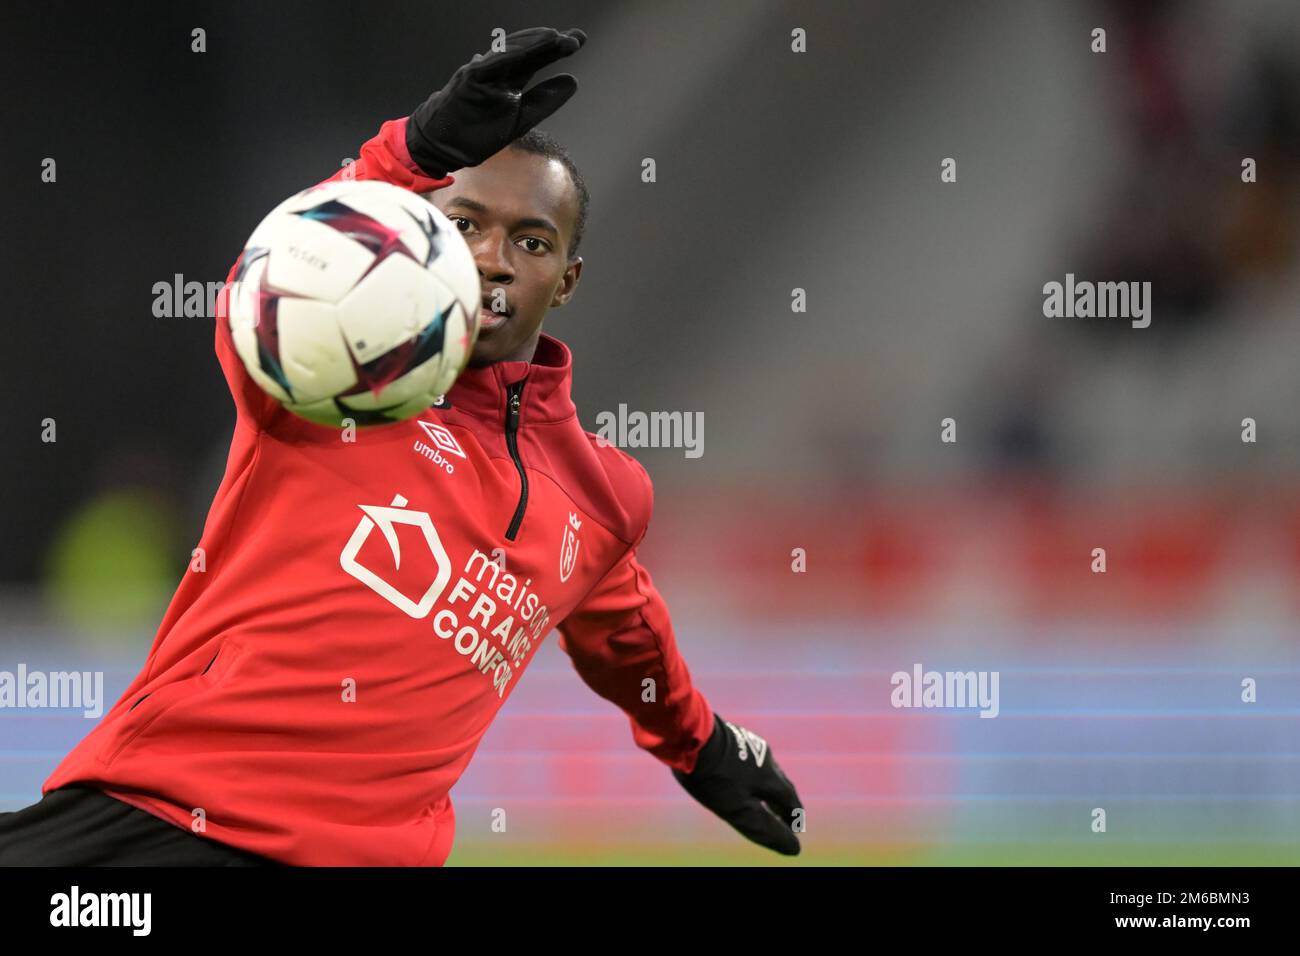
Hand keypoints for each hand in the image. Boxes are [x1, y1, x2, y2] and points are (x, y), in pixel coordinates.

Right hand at [406, 27, 587, 176]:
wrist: (442, 144)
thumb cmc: (477, 131)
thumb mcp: (520, 118)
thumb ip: (545, 100)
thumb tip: (572, 81)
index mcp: (509, 78)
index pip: (536, 58)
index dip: (556, 48)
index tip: (579, 40)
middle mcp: (496, 71)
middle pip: (526, 51)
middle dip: (550, 43)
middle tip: (575, 38)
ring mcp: (482, 73)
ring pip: (509, 53)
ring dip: (532, 44)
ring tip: (555, 38)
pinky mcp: (469, 81)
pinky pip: (490, 65)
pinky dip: (508, 56)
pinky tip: (527, 50)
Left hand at [672, 713, 803, 854]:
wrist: (690, 735)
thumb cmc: (714, 777)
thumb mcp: (740, 810)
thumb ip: (766, 829)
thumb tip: (794, 849)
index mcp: (770, 777)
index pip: (790, 801)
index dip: (794, 817)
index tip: (796, 827)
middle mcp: (765, 758)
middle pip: (780, 783)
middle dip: (783, 803)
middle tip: (783, 816)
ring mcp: (748, 744)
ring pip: (764, 769)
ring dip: (767, 786)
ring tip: (762, 797)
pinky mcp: (732, 737)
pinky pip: (748, 759)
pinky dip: (752, 773)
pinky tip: (739, 774)